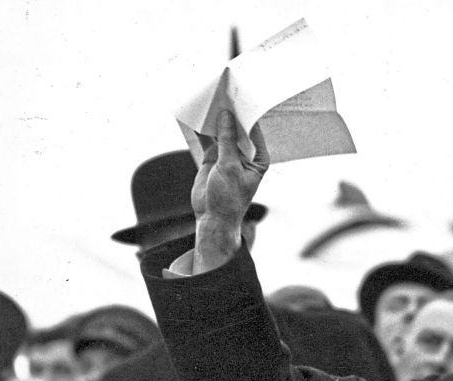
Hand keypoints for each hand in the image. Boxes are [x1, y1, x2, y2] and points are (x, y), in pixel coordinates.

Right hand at [190, 110, 269, 272]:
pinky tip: (193, 115)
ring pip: (220, 132)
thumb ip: (226, 140)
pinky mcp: (213, 158)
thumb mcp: (229, 166)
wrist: (212, 218)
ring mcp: (228, 155)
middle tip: (221, 90)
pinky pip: (207, 139)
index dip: (247, 113)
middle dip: (229, 112)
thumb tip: (226, 115)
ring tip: (206, 98)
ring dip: (214, 118)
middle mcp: (245, 154)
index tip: (239, 95)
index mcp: (259, 158)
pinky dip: (200, 129)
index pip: (254, 130)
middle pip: (237, 128)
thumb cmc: (229, 198)